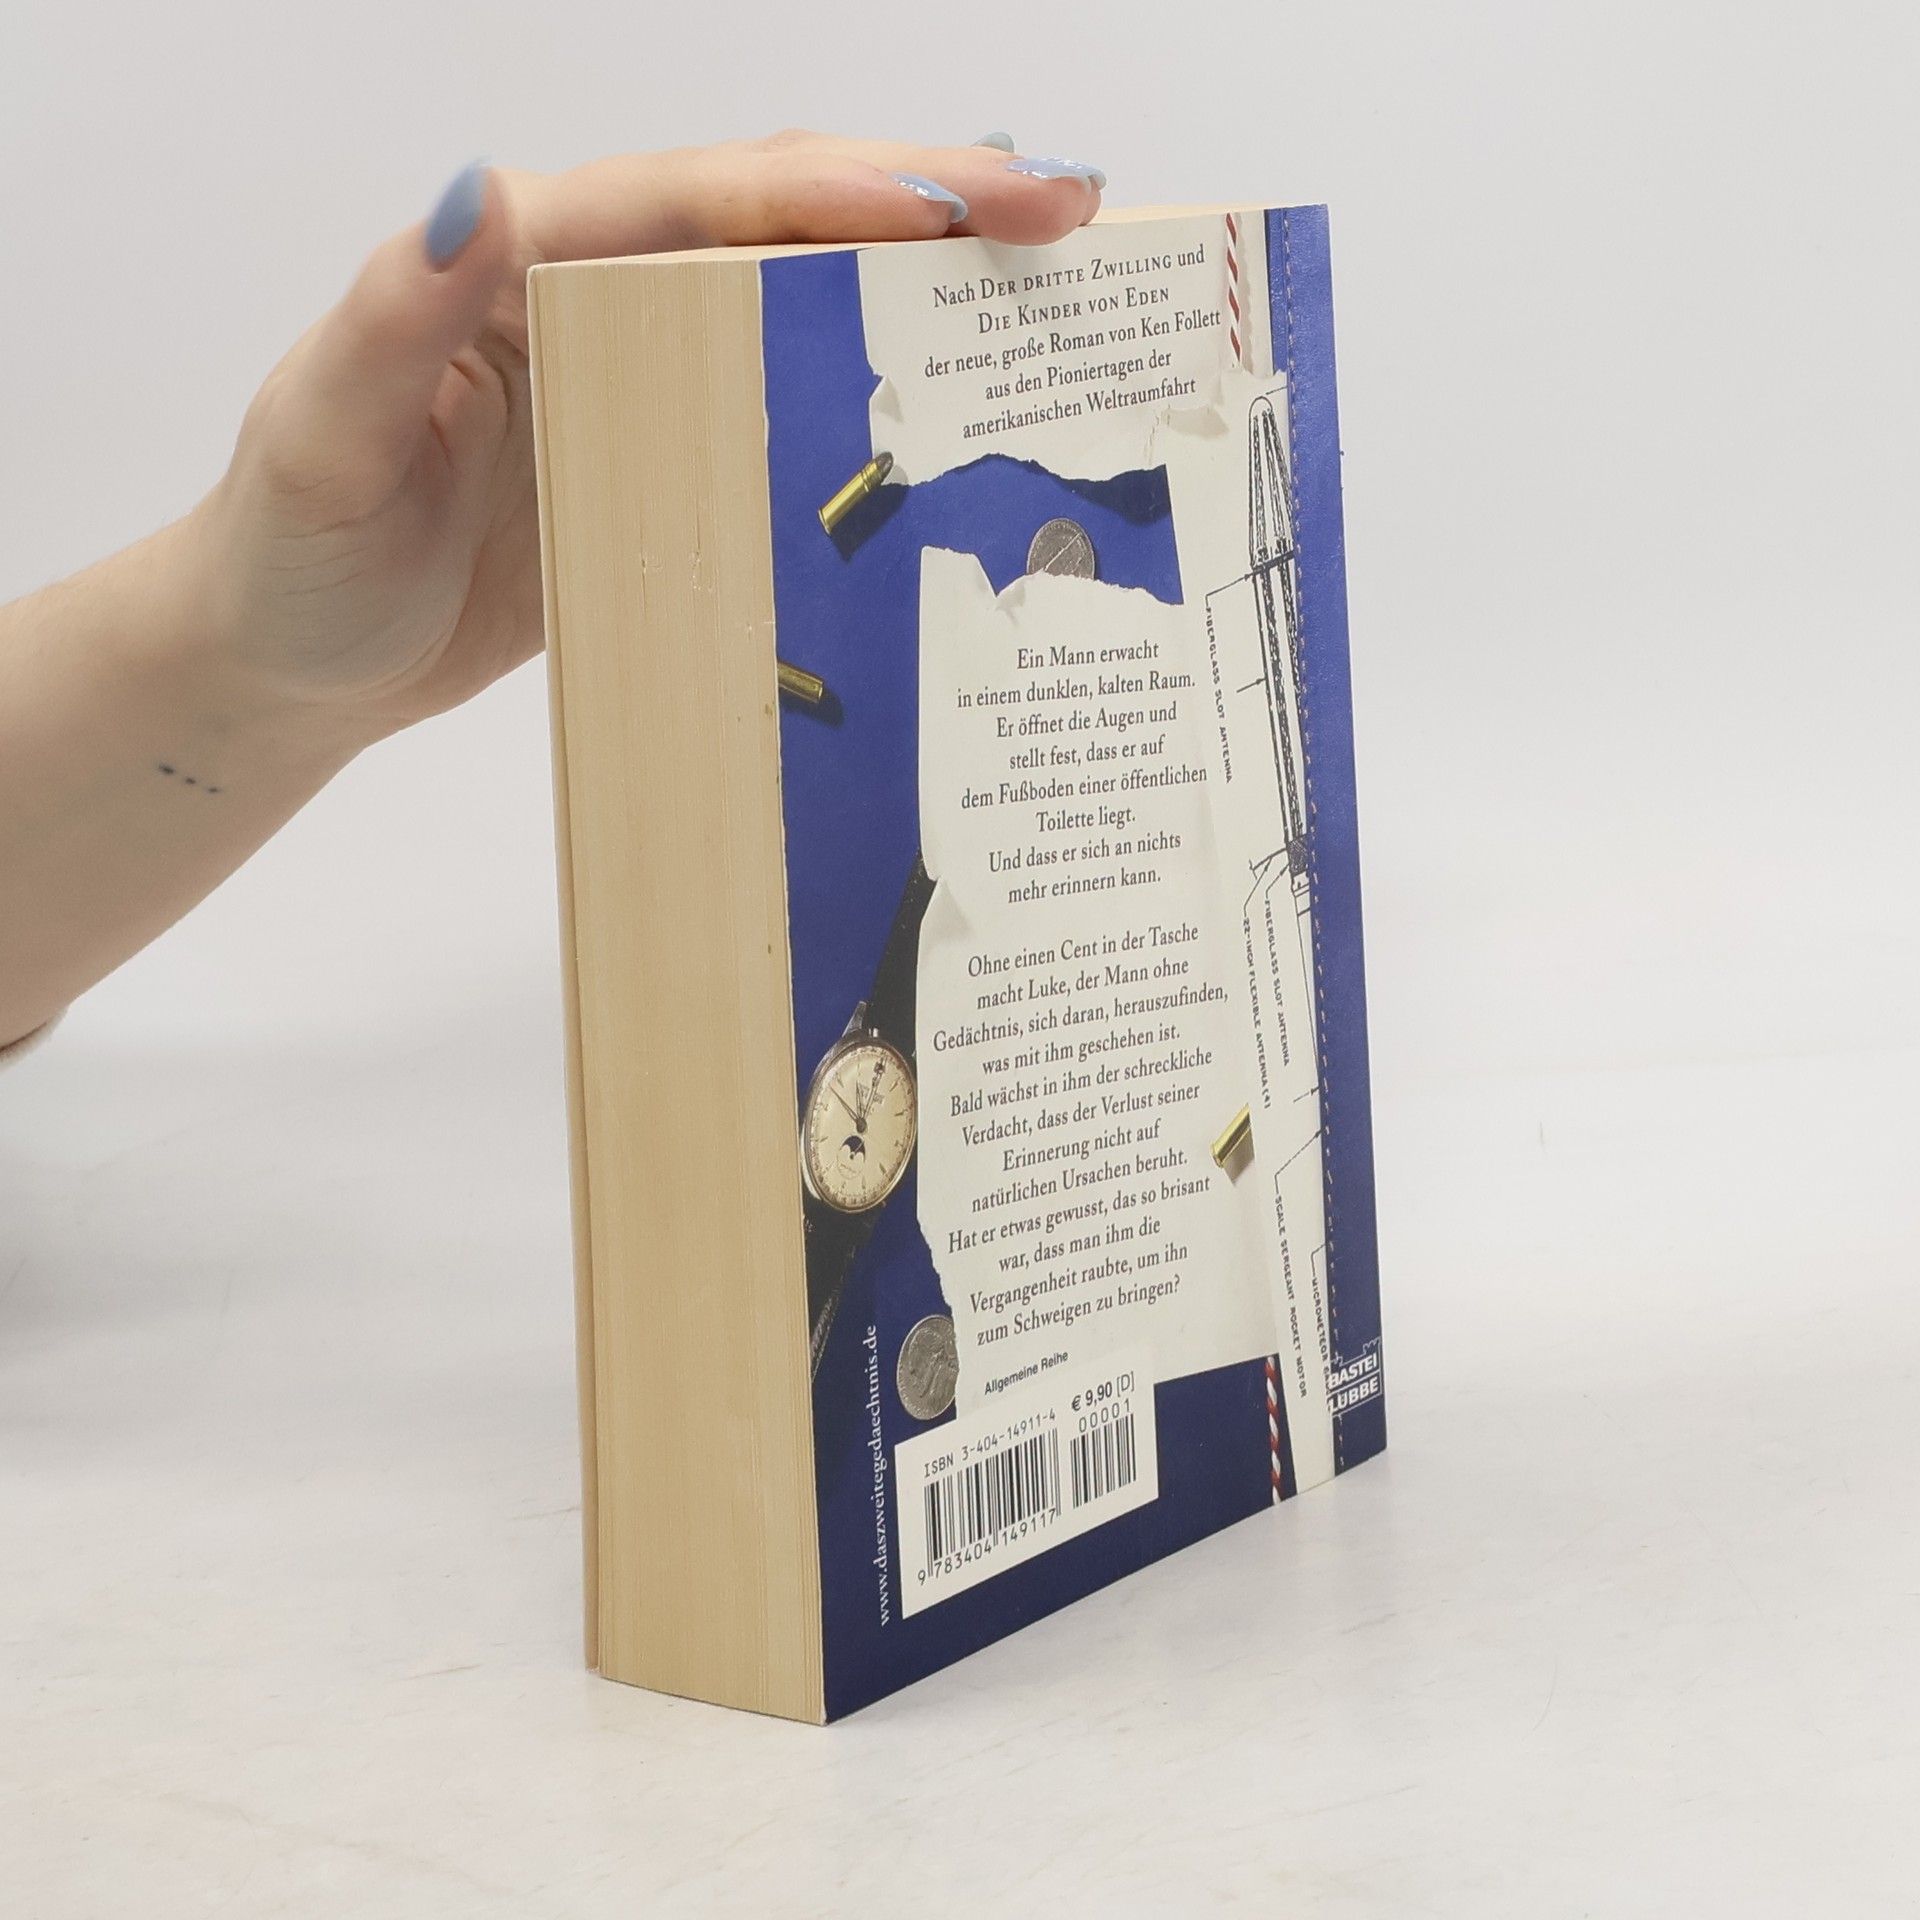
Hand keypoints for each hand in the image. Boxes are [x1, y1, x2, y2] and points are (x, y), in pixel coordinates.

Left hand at [193, 133, 1106, 745]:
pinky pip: (781, 415)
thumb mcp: (320, 433)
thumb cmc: (290, 555)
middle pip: (777, 220)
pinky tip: (955, 416)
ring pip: (799, 304)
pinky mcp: (663, 474)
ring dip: (922, 288)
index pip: (694, 199)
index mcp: (522, 265)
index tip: (955, 209)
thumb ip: (392, 316)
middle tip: (1066, 208)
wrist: (290, 666)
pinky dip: (871, 400)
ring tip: (1050, 290)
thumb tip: (475, 191)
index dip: (829, 192)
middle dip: (924, 200)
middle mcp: (595, 304)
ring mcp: (639, 389)